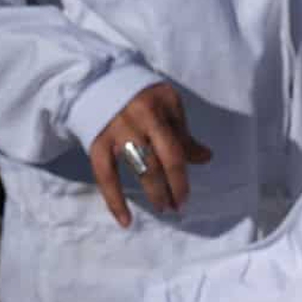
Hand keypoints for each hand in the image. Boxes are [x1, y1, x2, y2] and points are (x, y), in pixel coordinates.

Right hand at [88, 82, 212, 228]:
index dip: (181, 176)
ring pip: (136, 169)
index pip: (174, 149)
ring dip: (152, 192)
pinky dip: (114, 201)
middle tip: (178, 207)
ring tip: (163, 208)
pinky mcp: (95, 144)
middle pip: (157, 162)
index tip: (186, 196)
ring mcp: (114, 133)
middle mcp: (135, 122)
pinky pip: (104, 177)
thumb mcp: (168, 105)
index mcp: (156, 110)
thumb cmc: (142, 96)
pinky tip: (125, 220)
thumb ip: (183, 133)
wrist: (100, 81)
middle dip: (170, 188)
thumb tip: (205, 158)